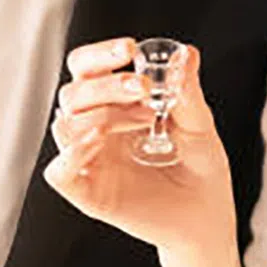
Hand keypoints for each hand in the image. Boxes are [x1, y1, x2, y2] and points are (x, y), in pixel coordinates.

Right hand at [44, 39, 243, 266]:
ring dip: (103, 113)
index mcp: (116, 105)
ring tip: (147, 118)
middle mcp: (97, 129)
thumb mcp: (199, 124)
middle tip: (143, 86)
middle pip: (73, 93)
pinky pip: (59, 173)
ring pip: (66, 125)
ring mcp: (91, 161)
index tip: (129, 49)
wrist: (207, 216)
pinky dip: (72, 154)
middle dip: (106, 83)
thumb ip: (187, 91)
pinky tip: (99, 141)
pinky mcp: (89, 193)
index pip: (87, 70)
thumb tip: (185, 53)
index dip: (99, 56)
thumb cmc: (200, 167)